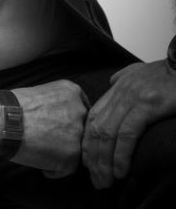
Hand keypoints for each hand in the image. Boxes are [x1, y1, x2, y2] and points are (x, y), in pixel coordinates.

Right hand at [10, 80, 89, 177]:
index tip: (55, 126)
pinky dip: (54, 169)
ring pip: (76, 149)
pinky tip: (40, 161)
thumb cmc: (15, 106)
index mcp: (73, 92)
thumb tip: (61, 120)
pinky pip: (67, 168)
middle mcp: (81, 112)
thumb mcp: (43, 92)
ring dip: (61, 153)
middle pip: (81, 129)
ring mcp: (78, 135)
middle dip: (67, 136)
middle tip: (48, 140)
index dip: (68, 121)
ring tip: (42, 151)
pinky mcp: (72, 157)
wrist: (5, 120)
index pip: (81, 111)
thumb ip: (59, 104)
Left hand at [82, 60, 175, 189]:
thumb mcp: (137, 72)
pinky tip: (120, 170)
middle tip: (96, 179)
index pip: (93, 117)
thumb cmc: (164, 73)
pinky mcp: (146, 105)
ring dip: (104, 161)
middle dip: (93, 157)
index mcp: (116, 88)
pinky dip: (121, 154)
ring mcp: (131, 98)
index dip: (87, 141)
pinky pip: (127, 134)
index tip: (88, 162)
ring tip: (105, 180)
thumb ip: (122, 78)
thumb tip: (111, 82)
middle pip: (96, 129)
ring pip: (107, 134)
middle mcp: (119, 93)